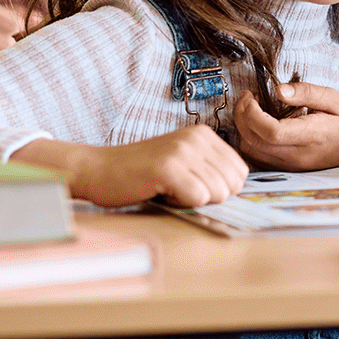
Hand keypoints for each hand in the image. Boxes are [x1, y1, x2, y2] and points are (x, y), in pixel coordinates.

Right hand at [18, 126, 247, 207]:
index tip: (192, 184)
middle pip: (233, 184)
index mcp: (204, 135)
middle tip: (179, 188)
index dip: (220, 188)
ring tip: (168, 188)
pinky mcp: (168, 168)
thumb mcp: (182, 161)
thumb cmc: (140, 172)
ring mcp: (183, 151)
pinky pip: (198, 198)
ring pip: (218, 193)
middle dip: (210, 196)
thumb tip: (238, 189)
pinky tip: (161, 192)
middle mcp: (197, 138)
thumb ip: (209, 169)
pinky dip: (180, 204)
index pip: (240, 172)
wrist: (98, 169)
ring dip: (193, 200)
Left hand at [230, 82, 338, 171]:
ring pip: (250, 151)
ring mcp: (289, 165)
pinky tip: (258, 125)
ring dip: (243, 129)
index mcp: (311, 135)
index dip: (252, 113)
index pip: (270, 131)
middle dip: (242, 116)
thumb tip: (278, 89)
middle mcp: (297, 154)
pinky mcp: (285, 169)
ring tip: (251, 110)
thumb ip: (306, 92)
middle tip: (247, 98)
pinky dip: (249, 140)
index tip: (252, 96)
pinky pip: (256, 157)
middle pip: (254, 141)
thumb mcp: (333, 99)